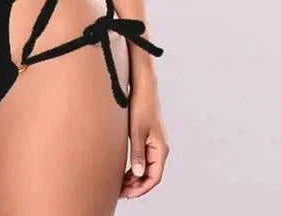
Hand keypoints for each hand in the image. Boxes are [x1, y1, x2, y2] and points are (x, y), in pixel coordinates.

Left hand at [119, 83, 169, 199]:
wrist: (143, 86)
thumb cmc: (141, 105)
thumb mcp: (136, 129)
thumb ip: (137, 152)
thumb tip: (137, 173)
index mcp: (161, 148)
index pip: (153, 177)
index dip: (140, 189)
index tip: (126, 194)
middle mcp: (160, 148)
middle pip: (150, 175)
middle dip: (136, 186)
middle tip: (120, 192)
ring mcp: (154, 143)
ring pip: (146, 168)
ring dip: (135, 178)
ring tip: (120, 184)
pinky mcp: (148, 138)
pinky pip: (143, 159)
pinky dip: (135, 168)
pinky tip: (124, 171)